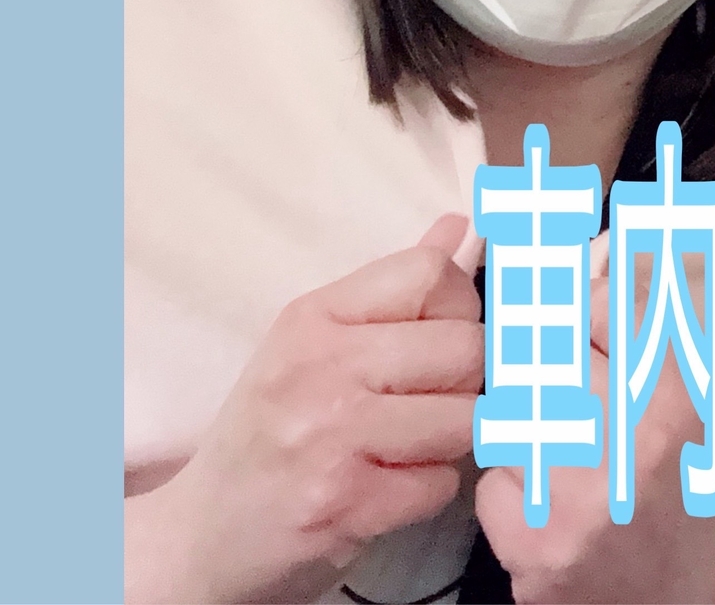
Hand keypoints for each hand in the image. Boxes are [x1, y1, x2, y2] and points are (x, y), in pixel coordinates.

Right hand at [126, 215, 483, 603]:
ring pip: (467, 418)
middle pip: (466, 346)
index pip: (432, 273)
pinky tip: (385, 488)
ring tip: (407, 446)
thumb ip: (393, 291)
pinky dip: (427, 492)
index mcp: (314, 317)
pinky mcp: (346, 503)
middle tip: (429, 404)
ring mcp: (331, 436)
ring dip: (452, 441)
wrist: (201, 534)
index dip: (461, 307)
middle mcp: (320, 367)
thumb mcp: (316, 344)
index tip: (441, 340)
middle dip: (468, 382)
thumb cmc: (270, 430)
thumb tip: (460, 226)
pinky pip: (442, 484)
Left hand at [475, 257, 714, 603]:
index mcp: (681, 406)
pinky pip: (493, 482)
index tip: (565, 293)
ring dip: (522, 429)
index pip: (609, 308)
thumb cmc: (681, 516)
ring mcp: (577, 497)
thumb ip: (654, 354)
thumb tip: (605, 275)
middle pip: (549, 357)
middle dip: (539, 359)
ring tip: (560, 456)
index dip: (578, 297)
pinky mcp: (534, 544)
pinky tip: (542, 506)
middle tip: (546, 371)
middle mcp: (632, 446)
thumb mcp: (696, 425)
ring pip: (511, 417)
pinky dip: (508, 490)